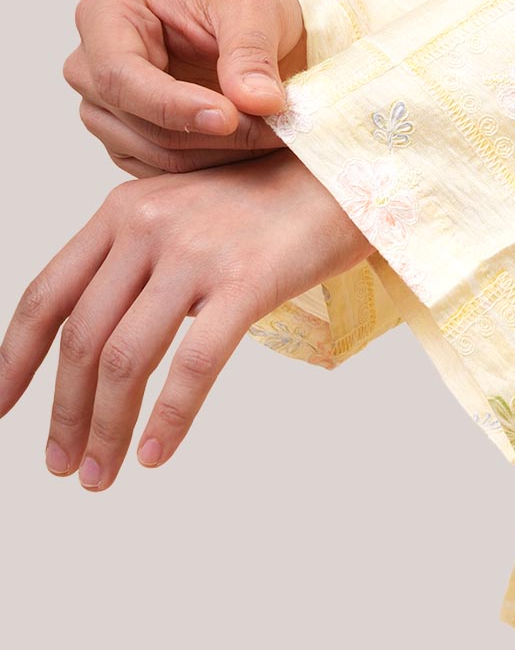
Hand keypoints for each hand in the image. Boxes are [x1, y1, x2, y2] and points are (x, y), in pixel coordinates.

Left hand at [0, 148, 375, 490]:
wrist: (345, 176)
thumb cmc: (271, 203)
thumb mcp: (186, 212)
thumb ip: (140, 257)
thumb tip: (106, 339)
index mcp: (123, 212)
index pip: (47, 294)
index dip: (14, 358)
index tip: (0, 406)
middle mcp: (149, 226)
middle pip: (81, 337)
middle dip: (65, 413)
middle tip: (62, 465)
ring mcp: (197, 253)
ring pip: (126, 357)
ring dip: (107, 426)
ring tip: (104, 473)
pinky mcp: (246, 281)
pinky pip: (195, 363)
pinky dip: (170, 417)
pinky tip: (159, 452)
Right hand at [63, 0, 307, 176]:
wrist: (248, 24)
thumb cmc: (239, 3)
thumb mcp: (255, 10)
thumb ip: (251, 54)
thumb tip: (259, 102)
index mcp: (106, 14)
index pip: (120, 75)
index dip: (173, 104)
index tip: (229, 117)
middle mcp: (91, 65)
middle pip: (141, 121)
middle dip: (215, 132)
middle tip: (278, 129)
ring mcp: (104, 108)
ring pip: (158, 153)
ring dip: (223, 152)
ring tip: (276, 133)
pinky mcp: (129, 142)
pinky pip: (168, 170)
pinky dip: (216, 165)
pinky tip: (254, 146)